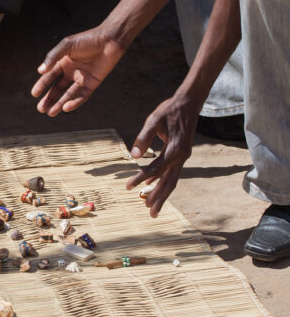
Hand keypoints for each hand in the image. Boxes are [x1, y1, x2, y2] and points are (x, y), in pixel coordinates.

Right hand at [31, 27, 126, 116]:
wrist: (110, 40)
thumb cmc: (88, 39)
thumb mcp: (67, 45)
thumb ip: (53, 57)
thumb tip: (40, 71)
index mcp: (63, 62)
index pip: (50, 76)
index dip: (42, 85)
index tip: (34, 94)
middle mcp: (71, 71)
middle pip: (58, 88)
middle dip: (49, 99)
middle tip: (40, 109)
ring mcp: (82, 78)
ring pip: (68, 94)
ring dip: (59, 104)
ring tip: (50, 113)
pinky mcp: (92, 83)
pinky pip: (82, 95)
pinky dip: (74, 102)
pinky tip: (66, 107)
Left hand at [126, 96, 199, 217]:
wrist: (189, 103)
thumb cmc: (169, 110)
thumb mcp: (154, 120)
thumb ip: (143, 138)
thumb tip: (133, 156)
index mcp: (174, 149)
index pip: (154, 169)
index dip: (140, 178)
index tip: (127, 187)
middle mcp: (181, 156)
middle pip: (169, 182)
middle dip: (159, 198)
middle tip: (150, 214)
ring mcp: (183, 156)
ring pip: (172, 180)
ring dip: (162, 193)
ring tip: (151, 207)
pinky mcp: (182, 154)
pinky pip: (172, 172)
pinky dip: (163, 181)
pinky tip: (152, 186)